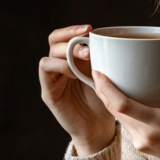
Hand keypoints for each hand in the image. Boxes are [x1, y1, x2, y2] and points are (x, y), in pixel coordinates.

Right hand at [39, 25, 115, 155]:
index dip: (74, 29)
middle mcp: (60, 66)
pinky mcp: (48, 92)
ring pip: (49, 54)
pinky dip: (59, 66)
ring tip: (86, 56)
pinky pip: (46, 71)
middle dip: (70, 35)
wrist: (99, 130)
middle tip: (87, 38)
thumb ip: (103, 60)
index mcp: (73, 60)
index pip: (65, 36)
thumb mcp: (106, 77)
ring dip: (66, 51)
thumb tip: (113, 40)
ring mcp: (53, 79)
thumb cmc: (105, 103)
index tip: (92, 29)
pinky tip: (74, 72)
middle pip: (54, 40)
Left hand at [92, 57, 159, 159]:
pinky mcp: (141, 146)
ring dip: (110, 101)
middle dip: (103, 91)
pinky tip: (124, 99)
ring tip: (107, 82)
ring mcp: (141, 143)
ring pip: (118, 118)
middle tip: (98, 71)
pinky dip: (122, 111)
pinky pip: (126, 125)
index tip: (99, 72)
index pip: (122, 105)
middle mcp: (145, 135)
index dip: (106, 88)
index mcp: (159, 124)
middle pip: (114, 110)